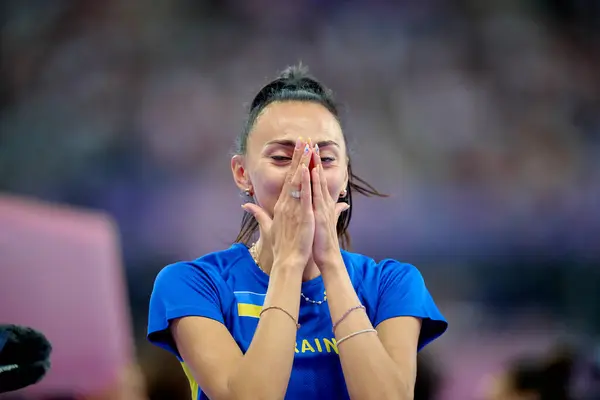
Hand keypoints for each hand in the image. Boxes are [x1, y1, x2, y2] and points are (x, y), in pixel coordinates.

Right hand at [242, 138, 314, 270]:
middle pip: (292, 176)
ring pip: (298, 182)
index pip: (287, 180)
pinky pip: (304, 196)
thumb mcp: (268, 227)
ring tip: (308, 148)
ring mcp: (293, 209)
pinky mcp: (302, 216)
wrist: (287, 261)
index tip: (297, 150)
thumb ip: (258, 214)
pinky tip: (308, 170)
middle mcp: (286, 204)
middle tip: (303, 140)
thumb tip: (245, 205)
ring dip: (303, 164)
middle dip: (298, 157)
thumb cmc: (281, 246)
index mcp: (280, 205)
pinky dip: (306, 183)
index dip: (292, 164)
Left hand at [311, 145, 349, 268]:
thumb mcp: (328, 222)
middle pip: (318, 177)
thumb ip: (335, 211)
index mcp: (321, 204)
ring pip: (317, 182)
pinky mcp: (318, 213)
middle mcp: (323, 202)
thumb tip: (344, 204)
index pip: (316, 181)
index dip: (314, 166)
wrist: (327, 256)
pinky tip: (310, 170)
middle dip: (314, 160)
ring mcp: (321, 206)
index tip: (310, 152)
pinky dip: (312, 181)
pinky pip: (314, 194)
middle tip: (310, 142)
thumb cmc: (322, 241)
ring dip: (314, 165)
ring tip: (311, 150)